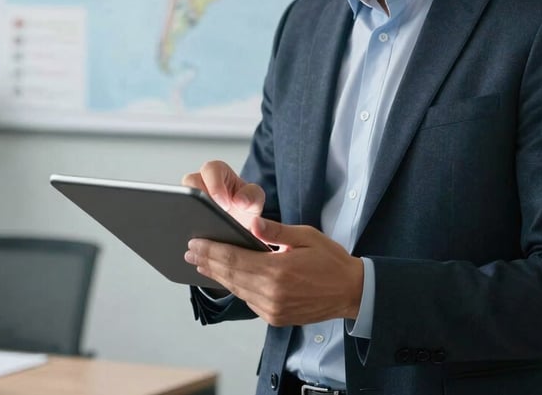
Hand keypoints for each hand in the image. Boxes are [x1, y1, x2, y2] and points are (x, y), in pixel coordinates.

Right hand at [182, 160, 264, 228]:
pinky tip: (194, 241)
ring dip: (188, 213)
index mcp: (218, 172)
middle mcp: (200, 181)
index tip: (224, 205)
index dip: (215, 186)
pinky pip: (178, 217)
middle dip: (198, 199)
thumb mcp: (254, 201)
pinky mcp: (183, 212)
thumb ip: (253, 197)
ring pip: (180, 200)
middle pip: (189, 183)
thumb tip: (240, 200)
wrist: (239, 225)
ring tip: (201, 231)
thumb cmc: (245, 206)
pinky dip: (184, 226)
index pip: (211, 170)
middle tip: (210, 217)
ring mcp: (190, 198)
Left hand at [185, 217, 363, 326]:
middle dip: (208, 262)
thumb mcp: (307, 236)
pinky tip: (226, 278)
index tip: (195, 243)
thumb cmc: (330, 260)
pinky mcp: (275, 317)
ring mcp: (273, 309)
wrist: (351, 292)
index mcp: (278, 271)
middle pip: (231, 276)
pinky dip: (235, 287)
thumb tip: (253, 225)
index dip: (212, 251)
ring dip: (217, 276)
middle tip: (190, 252)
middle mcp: (272, 294)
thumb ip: (277, 231)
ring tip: (201, 264)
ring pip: (237, 290)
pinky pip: (249, 300)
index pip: (235, 259)